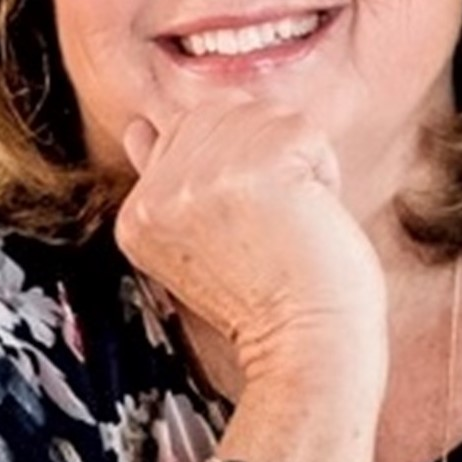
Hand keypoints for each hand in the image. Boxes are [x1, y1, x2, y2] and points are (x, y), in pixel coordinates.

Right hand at [116, 97, 387, 391]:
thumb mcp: (195, 242)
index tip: (246, 228)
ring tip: (291, 221)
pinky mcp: (256, 169)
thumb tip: (139, 126)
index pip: (186, 128)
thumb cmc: (269, 302)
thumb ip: (165, 182)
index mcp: (137, 214)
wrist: (306, 350)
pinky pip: (305, 131)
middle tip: (273, 225)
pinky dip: (324, 171)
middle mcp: (158, 193)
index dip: (235, 166)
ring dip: (298, 162)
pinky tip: (311, 217)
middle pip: (224, 112)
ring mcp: (203, 179)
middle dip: (266, 156)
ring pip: (267, 116)